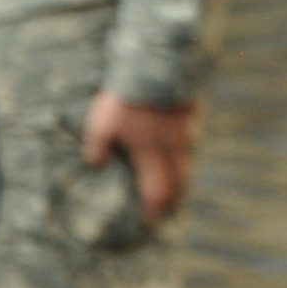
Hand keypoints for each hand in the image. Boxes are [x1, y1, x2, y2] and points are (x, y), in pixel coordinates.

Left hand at [81, 92, 196, 223]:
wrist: (157, 65)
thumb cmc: (127, 100)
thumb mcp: (102, 125)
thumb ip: (98, 148)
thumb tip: (95, 166)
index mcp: (151, 154)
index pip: (158, 191)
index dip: (154, 210)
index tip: (150, 222)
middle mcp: (173, 146)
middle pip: (180, 179)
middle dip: (175, 197)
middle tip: (170, 208)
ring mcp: (186, 127)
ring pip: (188, 158)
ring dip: (183, 174)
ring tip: (177, 180)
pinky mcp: (191, 110)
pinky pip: (191, 137)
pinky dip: (185, 149)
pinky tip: (180, 145)